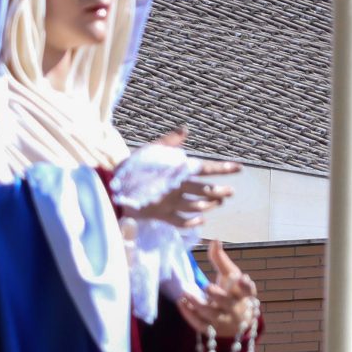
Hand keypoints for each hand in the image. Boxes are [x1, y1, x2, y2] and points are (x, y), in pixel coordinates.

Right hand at [118, 129, 241, 228]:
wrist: (112, 188)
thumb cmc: (132, 166)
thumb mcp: (150, 149)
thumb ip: (170, 141)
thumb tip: (186, 129)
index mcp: (177, 171)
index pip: (206, 168)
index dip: (224, 168)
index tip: (239, 168)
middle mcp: (177, 189)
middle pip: (206, 191)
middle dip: (221, 192)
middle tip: (231, 192)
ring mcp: (170, 204)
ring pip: (197, 207)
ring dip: (211, 205)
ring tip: (219, 203)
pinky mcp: (162, 216)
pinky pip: (182, 222)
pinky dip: (194, 222)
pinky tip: (201, 220)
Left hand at [179, 240, 259, 338]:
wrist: (235, 322)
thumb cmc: (231, 293)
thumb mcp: (229, 276)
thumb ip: (220, 260)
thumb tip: (215, 240)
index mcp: (243, 295)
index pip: (249, 291)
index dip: (247, 286)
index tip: (242, 278)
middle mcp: (236, 309)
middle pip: (228, 303)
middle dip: (218, 295)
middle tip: (208, 287)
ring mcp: (224, 321)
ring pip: (211, 314)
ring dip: (198, 303)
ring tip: (185, 293)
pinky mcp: (212, 330)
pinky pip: (200, 324)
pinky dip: (189, 314)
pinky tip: (181, 303)